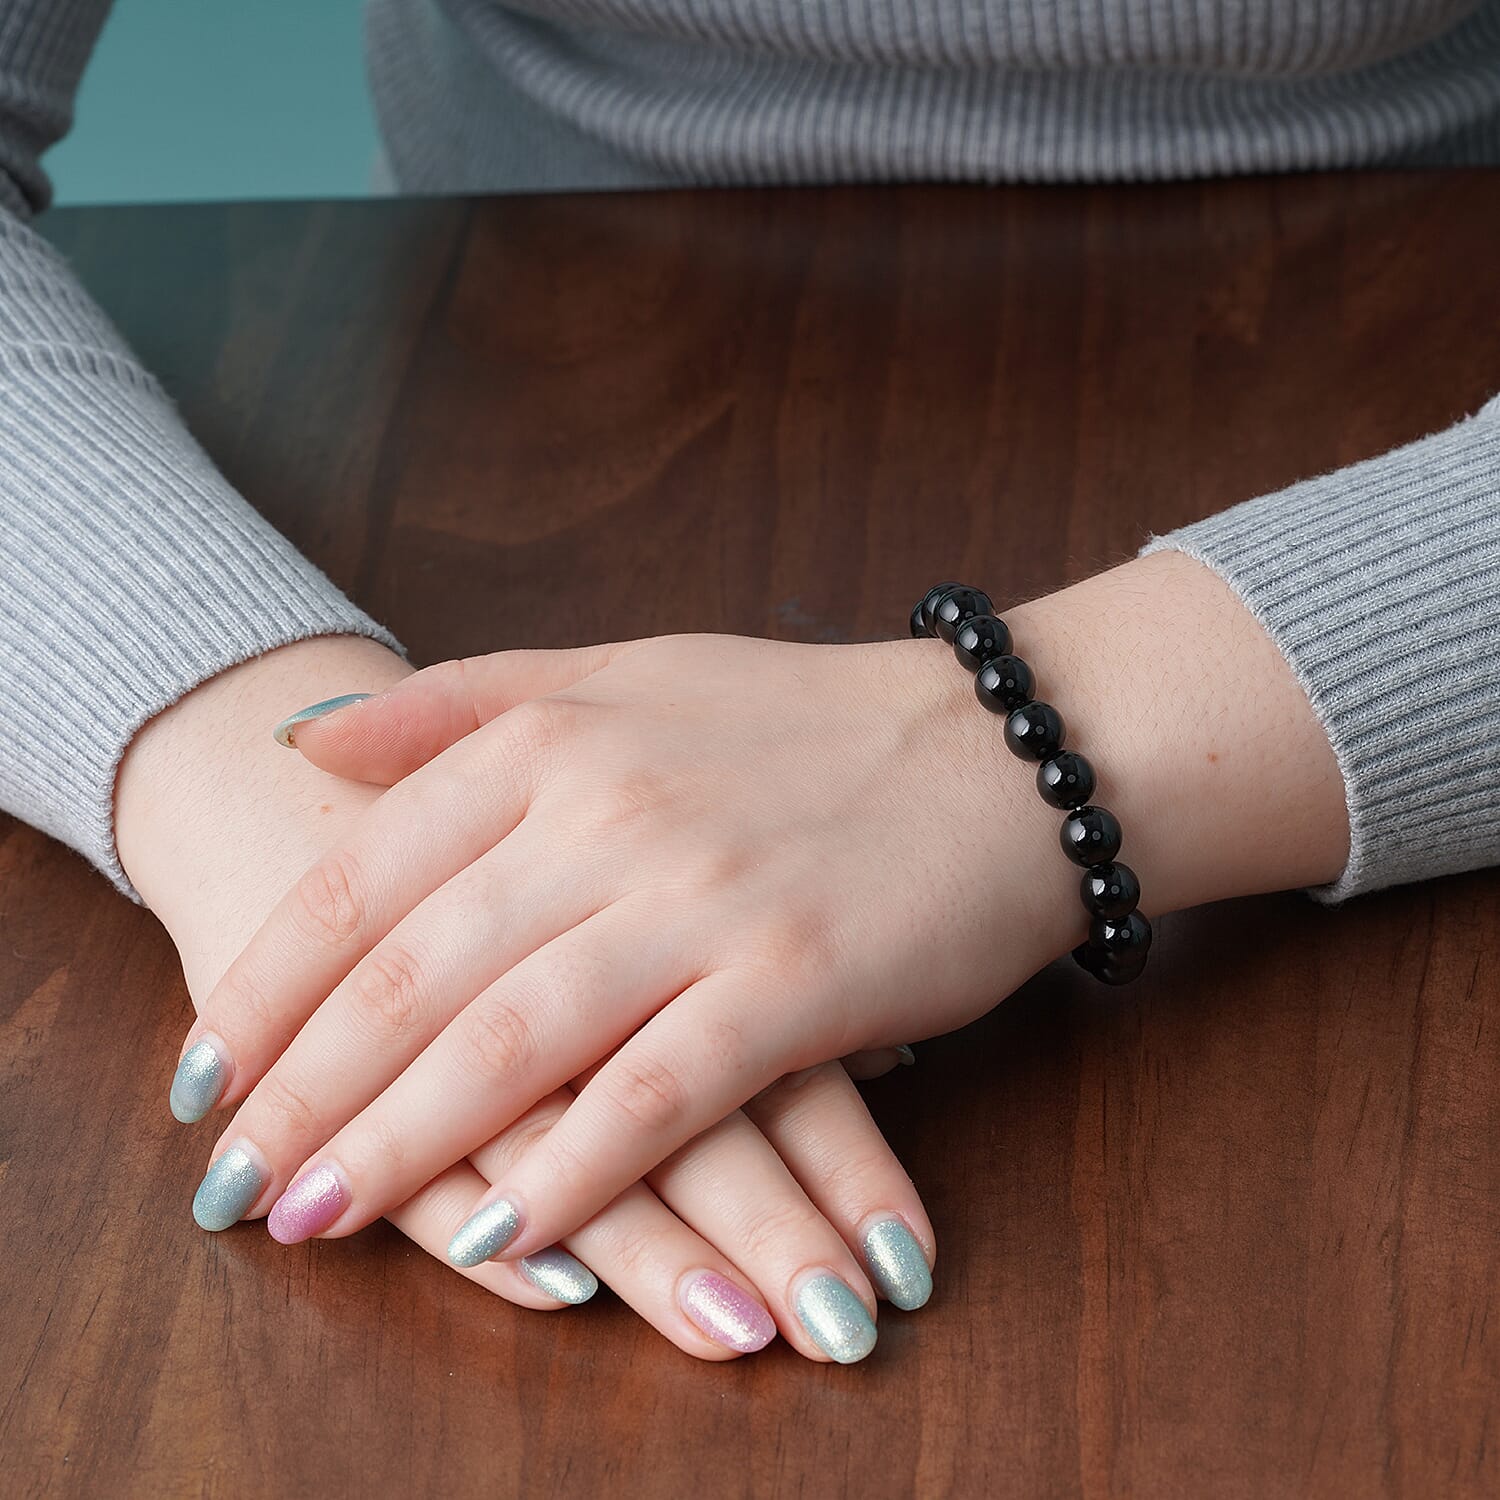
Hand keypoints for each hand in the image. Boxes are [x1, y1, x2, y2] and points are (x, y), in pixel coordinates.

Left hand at [120, 638, 933, 1361]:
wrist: (1002, 751)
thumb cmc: (804, 723)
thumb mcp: (626, 671)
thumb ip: (466, 701)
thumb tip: (306, 736)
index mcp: (556, 737)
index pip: (364, 873)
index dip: (268, 982)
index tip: (202, 1069)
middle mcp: (614, 811)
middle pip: (416, 971)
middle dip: (304, 1090)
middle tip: (228, 1181)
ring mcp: (707, 897)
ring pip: (516, 1038)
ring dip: (405, 1145)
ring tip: (315, 1220)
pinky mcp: (798, 979)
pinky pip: (661, 1093)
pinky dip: (576, 1171)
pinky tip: (504, 1236)